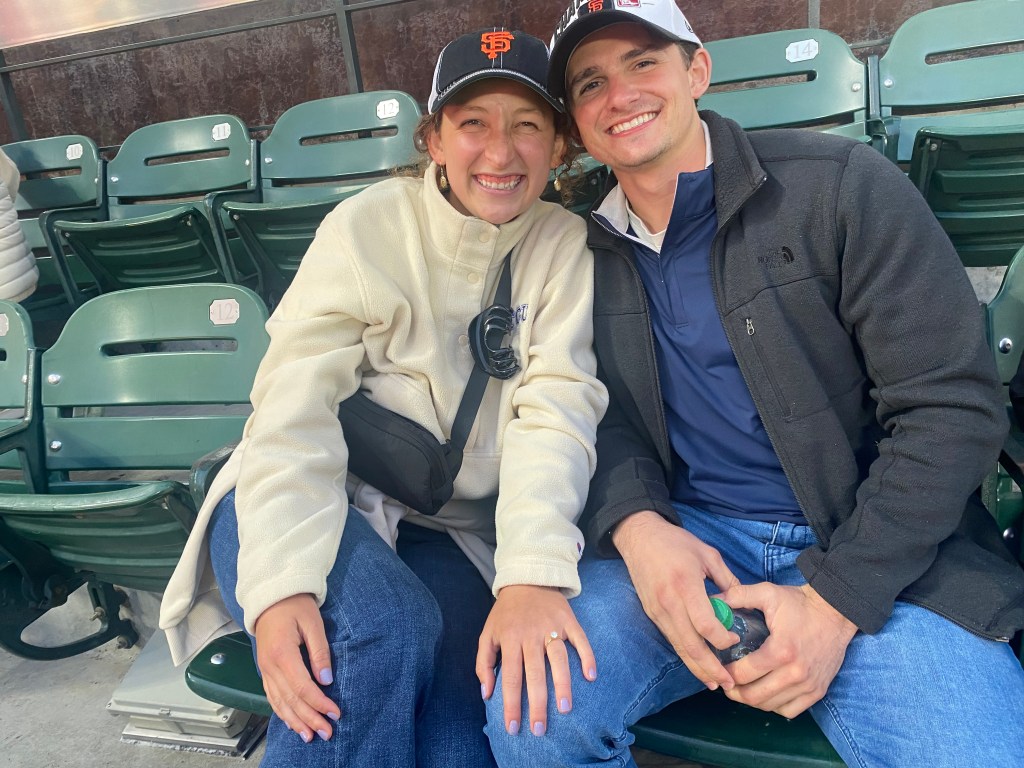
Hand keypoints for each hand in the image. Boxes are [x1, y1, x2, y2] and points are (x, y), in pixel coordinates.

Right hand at [253, 593, 340, 742]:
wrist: (271, 597)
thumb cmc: (295, 606)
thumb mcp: (313, 623)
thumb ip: (320, 652)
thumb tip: (326, 680)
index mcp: (282, 654)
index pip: (302, 687)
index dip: (319, 703)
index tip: (335, 713)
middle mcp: (269, 666)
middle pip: (291, 700)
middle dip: (310, 718)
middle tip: (327, 733)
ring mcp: (264, 669)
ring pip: (279, 702)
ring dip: (295, 721)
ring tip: (310, 736)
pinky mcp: (265, 670)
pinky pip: (272, 696)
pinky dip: (282, 712)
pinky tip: (292, 722)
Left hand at [477, 585, 595, 736]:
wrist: (527, 577)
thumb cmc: (505, 613)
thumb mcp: (487, 633)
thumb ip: (484, 663)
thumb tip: (486, 694)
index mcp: (509, 639)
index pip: (510, 678)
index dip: (511, 705)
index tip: (513, 728)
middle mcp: (530, 634)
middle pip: (534, 673)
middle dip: (537, 703)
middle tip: (540, 729)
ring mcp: (551, 626)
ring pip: (558, 658)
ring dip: (562, 684)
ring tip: (565, 708)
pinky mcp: (569, 619)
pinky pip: (580, 639)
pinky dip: (587, 656)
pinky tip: (591, 676)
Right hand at [612, 511, 740, 690]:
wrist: (639, 536)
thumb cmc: (676, 542)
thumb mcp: (708, 554)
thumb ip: (727, 580)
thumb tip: (743, 604)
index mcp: (686, 586)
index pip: (705, 625)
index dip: (723, 639)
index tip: (736, 641)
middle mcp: (669, 603)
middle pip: (691, 645)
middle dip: (711, 668)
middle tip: (728, 683)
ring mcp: (658, 611)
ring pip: (679, 647)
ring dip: (697, 668)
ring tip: (714, 682)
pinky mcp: (651, 614)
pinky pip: (671, 639)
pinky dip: (685, 655)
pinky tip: (698, 664)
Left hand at [722, 583, 857, 717]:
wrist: (836, 612)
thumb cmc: (799, 603)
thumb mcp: (768, 593)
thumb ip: (738, 595)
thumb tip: (713, 601)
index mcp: (781, 651)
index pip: (744, 674)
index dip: (726, 673)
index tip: (718, 667)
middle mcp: (796, 673)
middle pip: (754, 697)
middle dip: (734, 691)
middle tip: (726, 681)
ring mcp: (809, 685)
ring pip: (770, 707)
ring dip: (752, 700)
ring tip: (742, 687)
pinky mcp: (818, 691)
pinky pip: (790, 711)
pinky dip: (774, 706)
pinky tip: (766, 692)